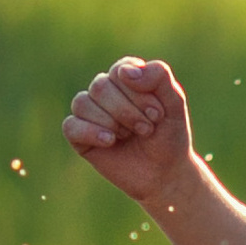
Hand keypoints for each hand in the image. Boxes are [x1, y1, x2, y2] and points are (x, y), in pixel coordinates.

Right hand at [64, 55, 192, 204]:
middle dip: (127, 111)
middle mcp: (104, 91)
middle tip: (147, 129)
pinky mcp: (79, 136)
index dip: (139, 94)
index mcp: (126, 78)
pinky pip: (70, 126)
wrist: (164, 174)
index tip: (158, 114)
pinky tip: (110, 141)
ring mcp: (90, 113)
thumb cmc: (169, 136)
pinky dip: (90, 132)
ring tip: (129, 136)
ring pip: (82, 103)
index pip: (121, 71)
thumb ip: (159, 76)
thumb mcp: (175, 103)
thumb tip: (124, 72)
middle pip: (100, 86)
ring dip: (112, 122)